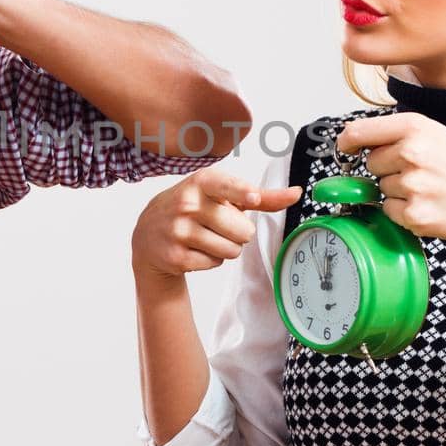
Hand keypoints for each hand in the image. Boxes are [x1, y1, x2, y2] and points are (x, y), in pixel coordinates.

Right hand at [131, 167, 301, 283]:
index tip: (252, 197)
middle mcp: (188, 203)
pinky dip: (211, 260)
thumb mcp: (221, 195)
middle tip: (218, 226)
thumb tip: (296, 193)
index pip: (226, 186)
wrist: (148, 233)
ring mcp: (179, 230)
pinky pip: (215, 263)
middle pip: (243, 231)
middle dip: (238, 233)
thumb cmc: (195, 208)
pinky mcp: (176, 256)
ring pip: (231, 250)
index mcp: (202, 182)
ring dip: (226, 248)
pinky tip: (195, 249)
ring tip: (206, 237)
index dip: (242, 193)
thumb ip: (261, 196)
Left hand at [337, 112, 445, 248]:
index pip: (359, 131)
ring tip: (428, 189)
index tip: (346, 148)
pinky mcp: (413, 213)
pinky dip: (402, 212)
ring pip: (380, 187)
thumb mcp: (436, 135)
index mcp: (416, 127)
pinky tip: (427, 205)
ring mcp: (412, 184)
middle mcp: (412, 153)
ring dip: (397, 191)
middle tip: (419, 172)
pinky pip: (388, 210)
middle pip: (370, 162)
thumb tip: (353, 137)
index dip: (347, 141)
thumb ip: (397, 133)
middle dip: (387, 169)